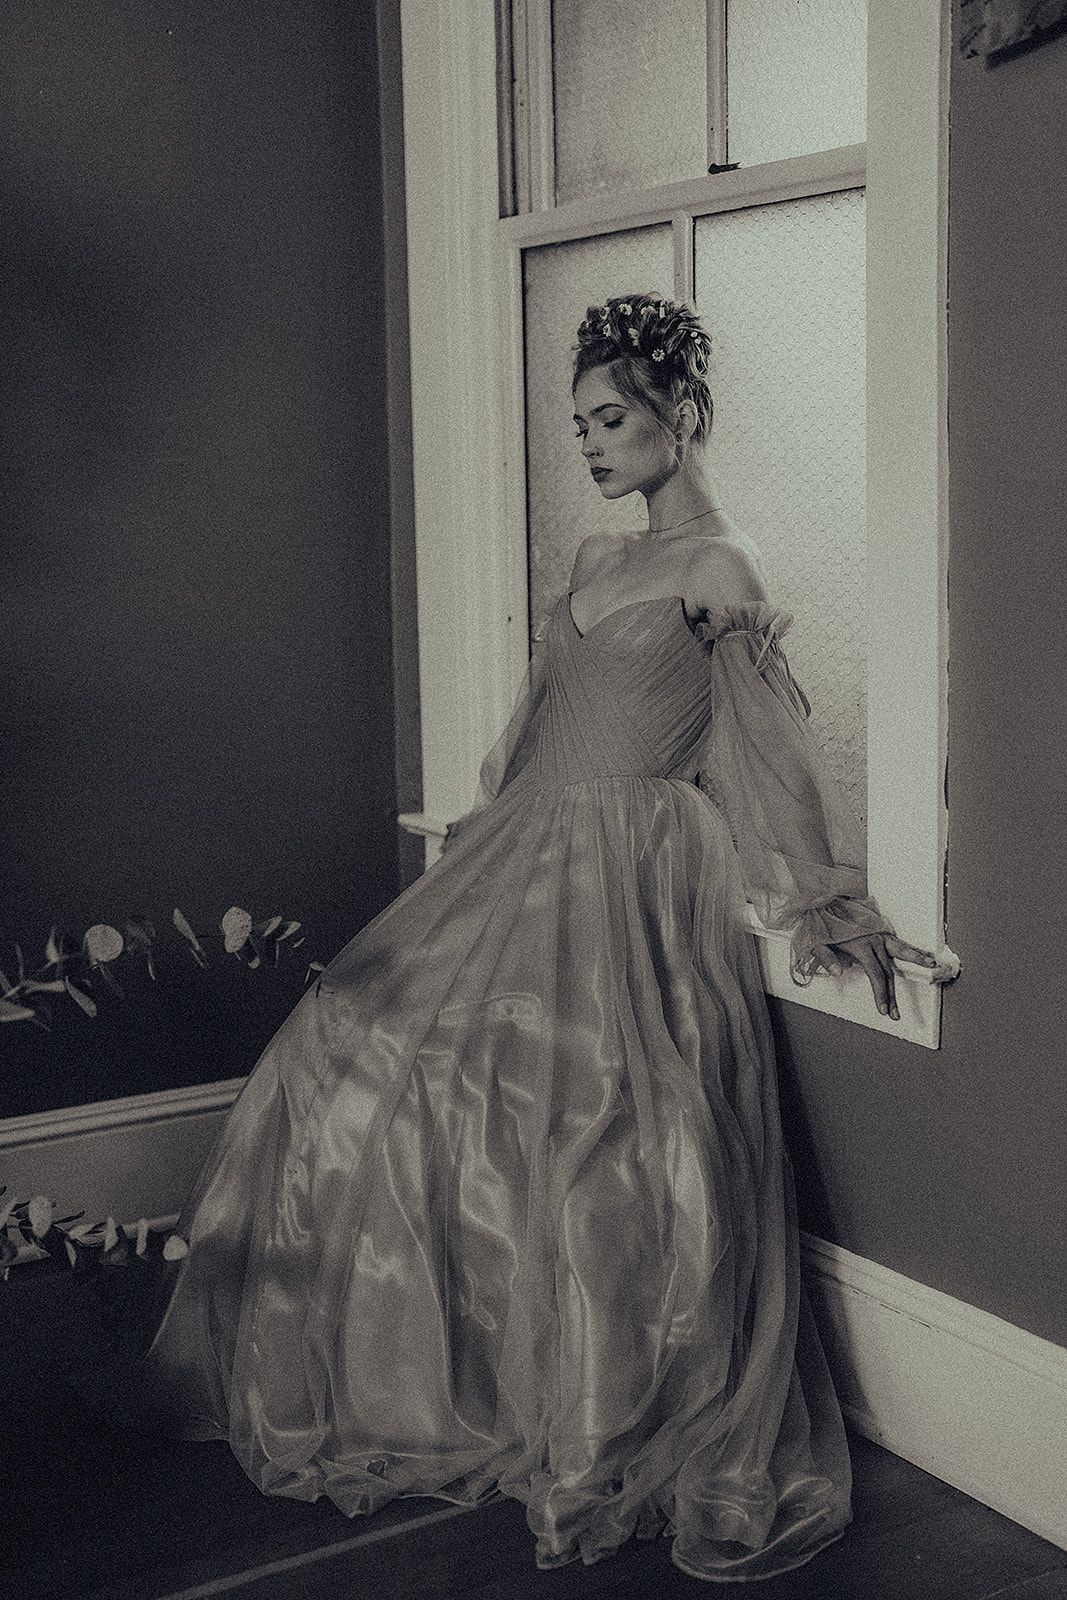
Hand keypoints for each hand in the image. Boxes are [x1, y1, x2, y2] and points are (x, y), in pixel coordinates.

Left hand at [808, 934, 951, 1021]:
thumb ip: (827, 958)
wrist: (824, 901)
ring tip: (932, 965)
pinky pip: (899, 942)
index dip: (881, 994)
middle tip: (895, 1014)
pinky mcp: (881, 929)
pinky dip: (912, 949)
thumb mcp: (817, 942)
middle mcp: (874, 940)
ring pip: (901, 951)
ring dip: (917, 960)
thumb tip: (838, 972)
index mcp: (861, 945)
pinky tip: (923, 955)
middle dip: (892, 995)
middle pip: (888, 972)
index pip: (876, 975)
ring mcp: (879, 933)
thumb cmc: (820, 924)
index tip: (883, 1010)